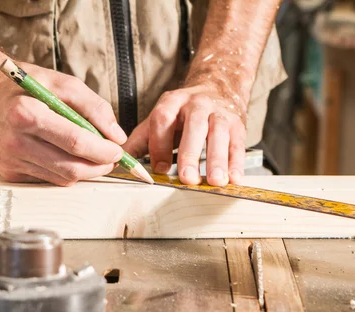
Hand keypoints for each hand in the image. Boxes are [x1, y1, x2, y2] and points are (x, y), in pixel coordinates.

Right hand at [0, 62, 126, 184]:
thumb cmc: (23, 84)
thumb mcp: (62, 82)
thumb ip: (94, 107)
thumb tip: (116, 136)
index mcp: (26, 114)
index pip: (75, 142)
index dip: (103, 150)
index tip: (119, 150)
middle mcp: (15, 141)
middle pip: (71, 168)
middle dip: (99, 166)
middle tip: (112, 157)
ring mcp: (10, 160)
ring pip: (62, 179)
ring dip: (84, 170)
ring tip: (92, 154)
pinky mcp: (9, 172)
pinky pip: (48, 179)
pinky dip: (65, 170)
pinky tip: (66, 154)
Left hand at [123, 81, 246, 186]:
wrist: (218, 87)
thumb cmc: (184, 112)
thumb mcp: (161, 118)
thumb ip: (140, 141)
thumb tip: (116, 163)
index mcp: (172, 102)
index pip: (163, 119)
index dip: (159, 144)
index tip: (159, 168)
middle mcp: (197, 105)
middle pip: (194, 126)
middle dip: (190, 153)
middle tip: (188, 177)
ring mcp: (219, 114)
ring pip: (219, 134)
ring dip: (217, 159)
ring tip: (215, 181)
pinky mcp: (238, 125)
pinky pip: (238, 144)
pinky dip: (237, 162)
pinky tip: (234, 178)